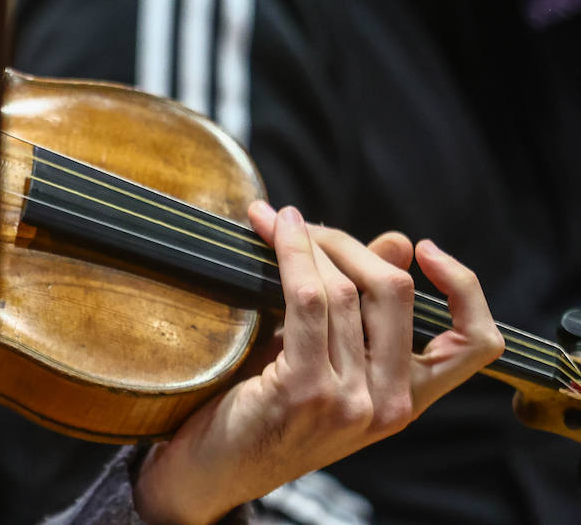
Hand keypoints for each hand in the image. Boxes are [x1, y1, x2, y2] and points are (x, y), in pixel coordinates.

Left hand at [133, 202, 504, 524]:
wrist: (216, 470)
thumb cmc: (268, 410)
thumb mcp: (328, 361)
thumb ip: (364, 309)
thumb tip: (399, 242)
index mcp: (408, 400)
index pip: (476, 345)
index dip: (465, 288)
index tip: (426, 249)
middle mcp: (390, 405)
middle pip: (394, 292)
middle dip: (347, 243)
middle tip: (304, 225)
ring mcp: (351, 400)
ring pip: (344, 289)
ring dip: (307, 241)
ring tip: (277, 222)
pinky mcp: (305, 389)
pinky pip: (307, 300)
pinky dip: (291, 254)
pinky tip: (271, 229)